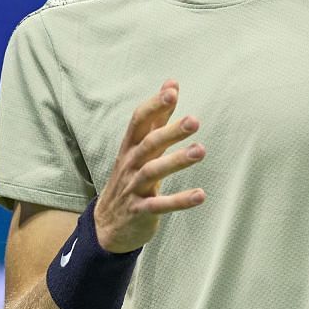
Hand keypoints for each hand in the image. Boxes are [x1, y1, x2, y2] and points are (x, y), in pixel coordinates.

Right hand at [94, 79, 207, 252]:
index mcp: (131, 147)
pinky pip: (159, 204)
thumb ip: (158, 118)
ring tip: (200, 151)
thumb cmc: (131, 178)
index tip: (172, 91)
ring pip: (153, 172)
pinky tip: (200, 195)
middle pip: (149, 144)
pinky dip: (179, 200)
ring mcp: (133, 188)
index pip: (139, 121)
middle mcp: (130, 164)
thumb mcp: (141, 147)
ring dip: (176, 161)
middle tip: (194, 121)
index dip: (154, 106)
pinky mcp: (140, 211)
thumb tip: (172, 83)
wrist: (108, 225)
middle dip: (170, 132)